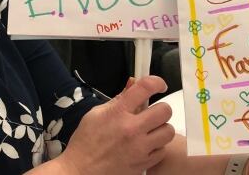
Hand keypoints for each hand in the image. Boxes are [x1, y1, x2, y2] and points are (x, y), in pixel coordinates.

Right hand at [57, 76, 175, 174]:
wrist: (80, 171)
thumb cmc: (85, 141)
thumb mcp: (96, 113)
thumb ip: (119, 99)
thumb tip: (134, 84)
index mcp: (118, 113)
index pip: (145, 88)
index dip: (157, 82)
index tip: (159, 85)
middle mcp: (131, 129)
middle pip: (164, 111)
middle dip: (160, 109)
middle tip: (152, 113)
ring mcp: (139, 149)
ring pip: (168, 132)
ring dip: (161, 129)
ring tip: (150, 131)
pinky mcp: (143, 164)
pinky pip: (162, 151)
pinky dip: (157, 147)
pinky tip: (146, 146)